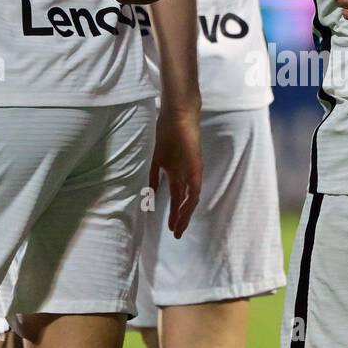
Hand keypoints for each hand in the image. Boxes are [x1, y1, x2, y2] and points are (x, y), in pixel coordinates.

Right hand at [151, 103, 201, 237]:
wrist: (178, 113)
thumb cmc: (168, 129)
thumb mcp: (158, 156)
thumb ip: (156, 174)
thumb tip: (152, 190)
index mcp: (178, 172)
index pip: (178, 197)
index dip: (174, 212)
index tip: (169, 226)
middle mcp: (187, 174)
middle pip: (185, 201)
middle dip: (180, 218)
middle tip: (175, 234)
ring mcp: (193, 170)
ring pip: (191, 198)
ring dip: (185, 214)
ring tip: (178, 228)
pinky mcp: (196, 166)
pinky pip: (195, 187)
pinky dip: (190, 200)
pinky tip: (185, 210)